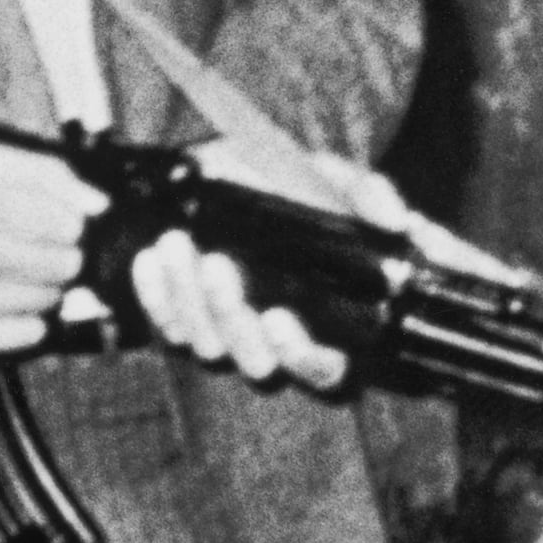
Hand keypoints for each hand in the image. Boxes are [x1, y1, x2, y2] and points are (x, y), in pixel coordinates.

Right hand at [0, 142, 103, 354]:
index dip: (68, 219)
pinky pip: (27, 334)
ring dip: (45, 283)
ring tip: (13, 267)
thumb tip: (99, 205)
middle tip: (34, 245)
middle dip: (60, 251)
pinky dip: (30, 317)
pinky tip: (7, 295)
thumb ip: (39, 171)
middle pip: (64, 262)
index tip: (55, 218)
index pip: (63, 221)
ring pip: (50, 299)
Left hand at [129, 134, 499, 388]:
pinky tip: (150, 260)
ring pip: (207, 345)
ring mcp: (227, 335)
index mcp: (328, 325)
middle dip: (231, 312)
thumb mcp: (333, 180)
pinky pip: (166, 325)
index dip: (301, 355)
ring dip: (189, 298)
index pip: (324, 370)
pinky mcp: (183, 321)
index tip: (279, 318)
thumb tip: (393, 218)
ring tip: (177, 244)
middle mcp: (275, 341)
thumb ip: (365, 194)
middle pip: (256, 363)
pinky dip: (155, 295)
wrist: (228, 172)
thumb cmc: (294, 186)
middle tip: (218, 262)